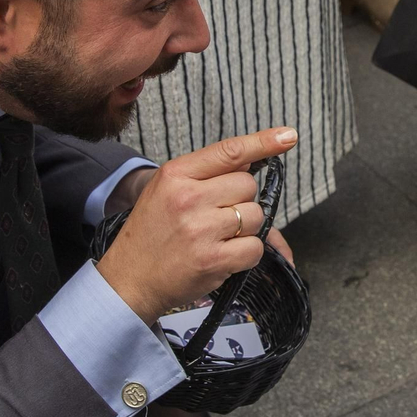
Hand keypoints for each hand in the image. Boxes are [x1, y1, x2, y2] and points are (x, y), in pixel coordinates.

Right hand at [97, 127, 298, 321]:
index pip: (229, 151)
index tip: (288, 136)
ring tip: (216, 238)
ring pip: (256, 216)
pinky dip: (246, 254)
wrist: (129, 280)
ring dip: (245, 229)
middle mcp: (188, 197)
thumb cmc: (151, 234)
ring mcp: (201, 229)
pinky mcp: (213, 260)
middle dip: (241, 201)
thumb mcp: (166, 191)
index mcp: (175, 174)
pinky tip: (222, 256)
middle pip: (248, 185)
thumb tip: (254, 165)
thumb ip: (206, 176)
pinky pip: (255, 248)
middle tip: (215, 217)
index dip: (263, 142)